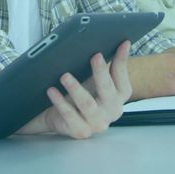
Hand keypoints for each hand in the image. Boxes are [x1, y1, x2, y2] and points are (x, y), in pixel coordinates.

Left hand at [17, 40, 132, 138]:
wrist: (64, 118)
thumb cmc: (83, 95)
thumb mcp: (96, 79)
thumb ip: (107, 64)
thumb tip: (119, 42)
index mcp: (119, 97)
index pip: (122, 77)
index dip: (122, 61)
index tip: (120, 44)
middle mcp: (112, 111)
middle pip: (107, 91)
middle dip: (101, 72)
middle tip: (95, 56)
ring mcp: (97, 123)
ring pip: (87, 105)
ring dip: (76, 89)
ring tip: (65, 76)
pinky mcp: (81, 131)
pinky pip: (69, 115)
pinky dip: (60, 102)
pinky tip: (52, 90)